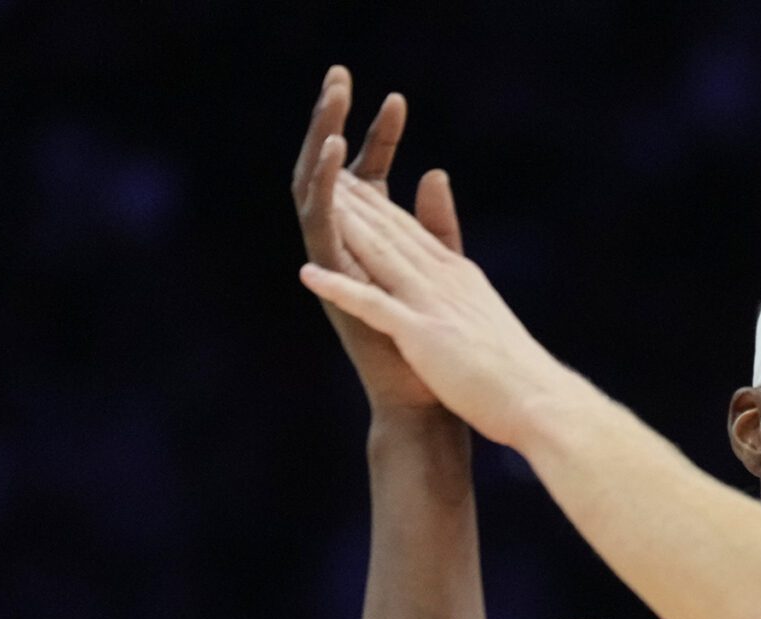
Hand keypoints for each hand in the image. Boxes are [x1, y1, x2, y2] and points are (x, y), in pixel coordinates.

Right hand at [291, 67, 464, 416]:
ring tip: (332, 95)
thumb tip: (435, 173)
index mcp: (376, 245)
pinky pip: (320, 218)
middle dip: (334, 121)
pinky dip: (326, 182)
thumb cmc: (439, 349)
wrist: (429, 399)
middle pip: (335, 171)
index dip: (380, 137)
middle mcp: (348, 247)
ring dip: (322, 137)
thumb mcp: (443, 269)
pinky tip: (335, 147)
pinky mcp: (331, 276)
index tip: (397, 99)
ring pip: (317, 184)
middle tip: (341, 75)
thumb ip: (437, 224)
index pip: (371, 176)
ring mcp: (334, 260)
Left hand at [300, 175, 574, 449]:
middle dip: (355, 198)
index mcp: (461, 279)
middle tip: (321, 165)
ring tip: (315, 197)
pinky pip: (373, 306)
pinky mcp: (422, 335)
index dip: (378, 204)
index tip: (350, 180)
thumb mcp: (489, 318)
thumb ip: (469, 289)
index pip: (413, 233)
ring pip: (380, 255)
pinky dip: (340, 288)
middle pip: (392, 232)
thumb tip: (462, 270)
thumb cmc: (519, 374)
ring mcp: (432, 306)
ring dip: (345, 225)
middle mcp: (445, 282)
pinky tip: (308, 274)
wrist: (540, 403)